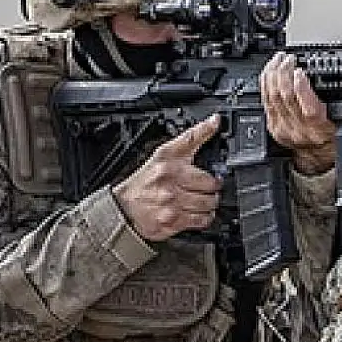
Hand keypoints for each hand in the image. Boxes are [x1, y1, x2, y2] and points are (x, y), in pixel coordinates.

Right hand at [112, 116, 221, 241]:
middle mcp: (170, 181)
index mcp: (167, 161)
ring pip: (209, 202)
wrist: (124, 210)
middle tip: (209, 186)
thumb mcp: (163, 154)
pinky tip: (199, 212)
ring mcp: (172, 203)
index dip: (210, 138)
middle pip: (211, 182)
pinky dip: (205, 217)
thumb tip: (215, 121)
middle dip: (214, 186)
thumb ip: (191, 138)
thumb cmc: (144, 182)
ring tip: (204, 199)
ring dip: (211, 202)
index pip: (195, 142)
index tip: (217, 134)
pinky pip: (202, 219)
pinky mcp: (174, 221)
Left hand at [261, 52, 334, 175]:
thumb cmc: (329, 136)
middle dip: (284, 73)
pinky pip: (265, 102)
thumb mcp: (337, 118)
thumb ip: (326, 100)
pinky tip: (269, 74)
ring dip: (273, 75)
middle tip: (287, 59)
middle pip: (285, 98)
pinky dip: (266, 84)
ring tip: (277, 61)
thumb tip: (316, 77)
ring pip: (272, 98)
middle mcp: (299, 131)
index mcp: (319, 130)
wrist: (317, 157)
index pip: (308, 109)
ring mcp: (283, 129)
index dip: (302, 87)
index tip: (300, 71)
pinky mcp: (273, 127)